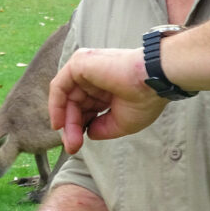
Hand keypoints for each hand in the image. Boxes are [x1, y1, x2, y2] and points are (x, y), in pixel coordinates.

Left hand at [49, 48, 168, 151]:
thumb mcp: (121, 122)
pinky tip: (60, 122)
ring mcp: (87, 68)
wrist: (153, 81)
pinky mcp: (80, 63)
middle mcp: (95, 77)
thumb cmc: (145, 99)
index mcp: (107, 88)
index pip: (85, 108)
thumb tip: (87, 132)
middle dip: (71, 127)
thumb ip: (101, 128)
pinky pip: (59, 86)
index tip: (77, 146)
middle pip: (74, 104)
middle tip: (72, 147)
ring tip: (70, 140)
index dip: (79, 127)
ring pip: (66, 97)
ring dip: (65, 120)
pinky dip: (56, 105)